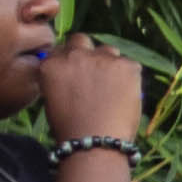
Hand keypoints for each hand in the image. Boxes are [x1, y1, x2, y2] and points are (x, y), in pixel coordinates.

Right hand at [31, 35, 146, 150]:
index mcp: (52, 64)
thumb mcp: (54, 99)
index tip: (77, 72)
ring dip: (110, 63)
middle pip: (81, 40)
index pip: (61, 49)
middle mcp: (74, 55)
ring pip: (108, 50)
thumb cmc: (71, 129)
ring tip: (112, 88)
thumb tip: (74, 73)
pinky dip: (130, 77)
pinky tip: (126, 95)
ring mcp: (101, 58)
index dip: (70, 60)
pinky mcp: (126, 65)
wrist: (95, 141)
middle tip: (96, 73)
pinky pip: (130, 65)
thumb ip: (61, 78)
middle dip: (87, 52)